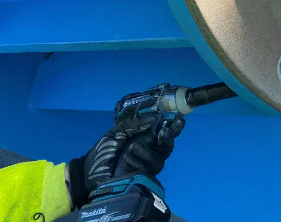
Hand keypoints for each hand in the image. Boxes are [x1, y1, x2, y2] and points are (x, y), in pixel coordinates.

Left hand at [67, 114, 184, 207]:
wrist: (88, 174)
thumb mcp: (116, 132)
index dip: (172, 126)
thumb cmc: (102, 151)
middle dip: (168, 138)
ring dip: (147, 151)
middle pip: (167, 146)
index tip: (178, 119)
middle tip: (164, 132)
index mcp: (144, 139)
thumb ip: (134, 123)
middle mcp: (149, 152)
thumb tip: (155, 116)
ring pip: (160, 157)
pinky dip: (139, 160)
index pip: (163, 132)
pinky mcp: (143, 177)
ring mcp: (147, 165)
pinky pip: (149, 168)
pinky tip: (129, 157)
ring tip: (132, 147)